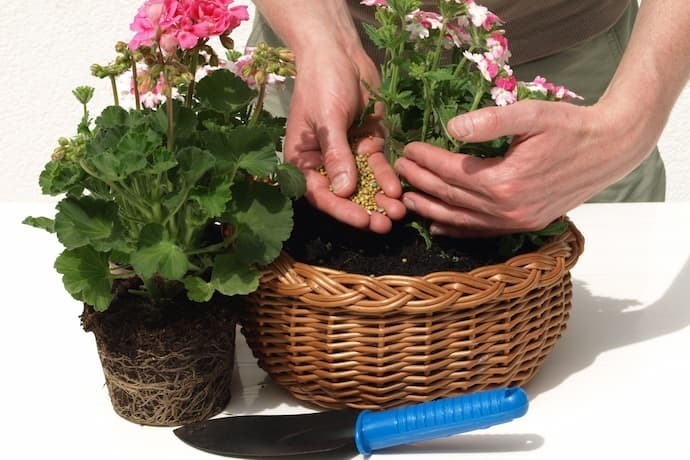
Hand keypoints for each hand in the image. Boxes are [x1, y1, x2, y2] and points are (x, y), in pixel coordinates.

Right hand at [284, 47, 404, 233]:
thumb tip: (344, 192)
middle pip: (344, 196)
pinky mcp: (368, 146)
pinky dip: (387, 178)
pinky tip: (398, 190)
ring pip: (365, 185)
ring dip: (379, 199)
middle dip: (365, 210)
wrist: (339, 53)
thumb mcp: (326, 119)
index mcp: (303, 160)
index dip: (341, 210)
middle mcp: (325, 163)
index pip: (320, 194)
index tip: (362, 221)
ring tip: (398, 213)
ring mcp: (348, 156)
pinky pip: (378, 168)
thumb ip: (336, 155)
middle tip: (384, 226)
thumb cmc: (322, 84)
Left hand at [394, 99, 655, 236]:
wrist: (609, 149)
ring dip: (431, 209)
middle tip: (399, 169)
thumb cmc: (570, 127)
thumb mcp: (531, 114)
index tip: (408, 149)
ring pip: (461, 219)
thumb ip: (490, 121)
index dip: (426, 160)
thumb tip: (451, 128)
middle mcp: (507, 208)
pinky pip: (481, 232)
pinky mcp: (524, 225)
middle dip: (421, 182)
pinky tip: (439, 226)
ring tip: (407, 199)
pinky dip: (457, 230)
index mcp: (505, 181)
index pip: (452, 172)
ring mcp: (515, 221)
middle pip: (451, 196)